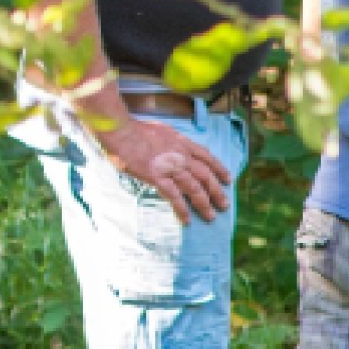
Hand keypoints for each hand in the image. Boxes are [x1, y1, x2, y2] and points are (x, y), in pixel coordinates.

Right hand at [100, 117, 230, 223]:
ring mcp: (171, 167)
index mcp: (182, 142)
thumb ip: (172, 141)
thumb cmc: (135, 129)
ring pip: (194, 187)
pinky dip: (182, 209)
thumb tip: (173, 147)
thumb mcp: (162, 130)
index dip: (219, 169)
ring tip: (211, 216)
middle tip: (225, 204)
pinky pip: (173, 196)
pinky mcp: (157, 177)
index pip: (207, 157)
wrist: (121, 130)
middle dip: (217, 191)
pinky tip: (187, 219)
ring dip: (204, 203)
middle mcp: (181, 155)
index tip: (228, 179)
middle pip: (205, 175)